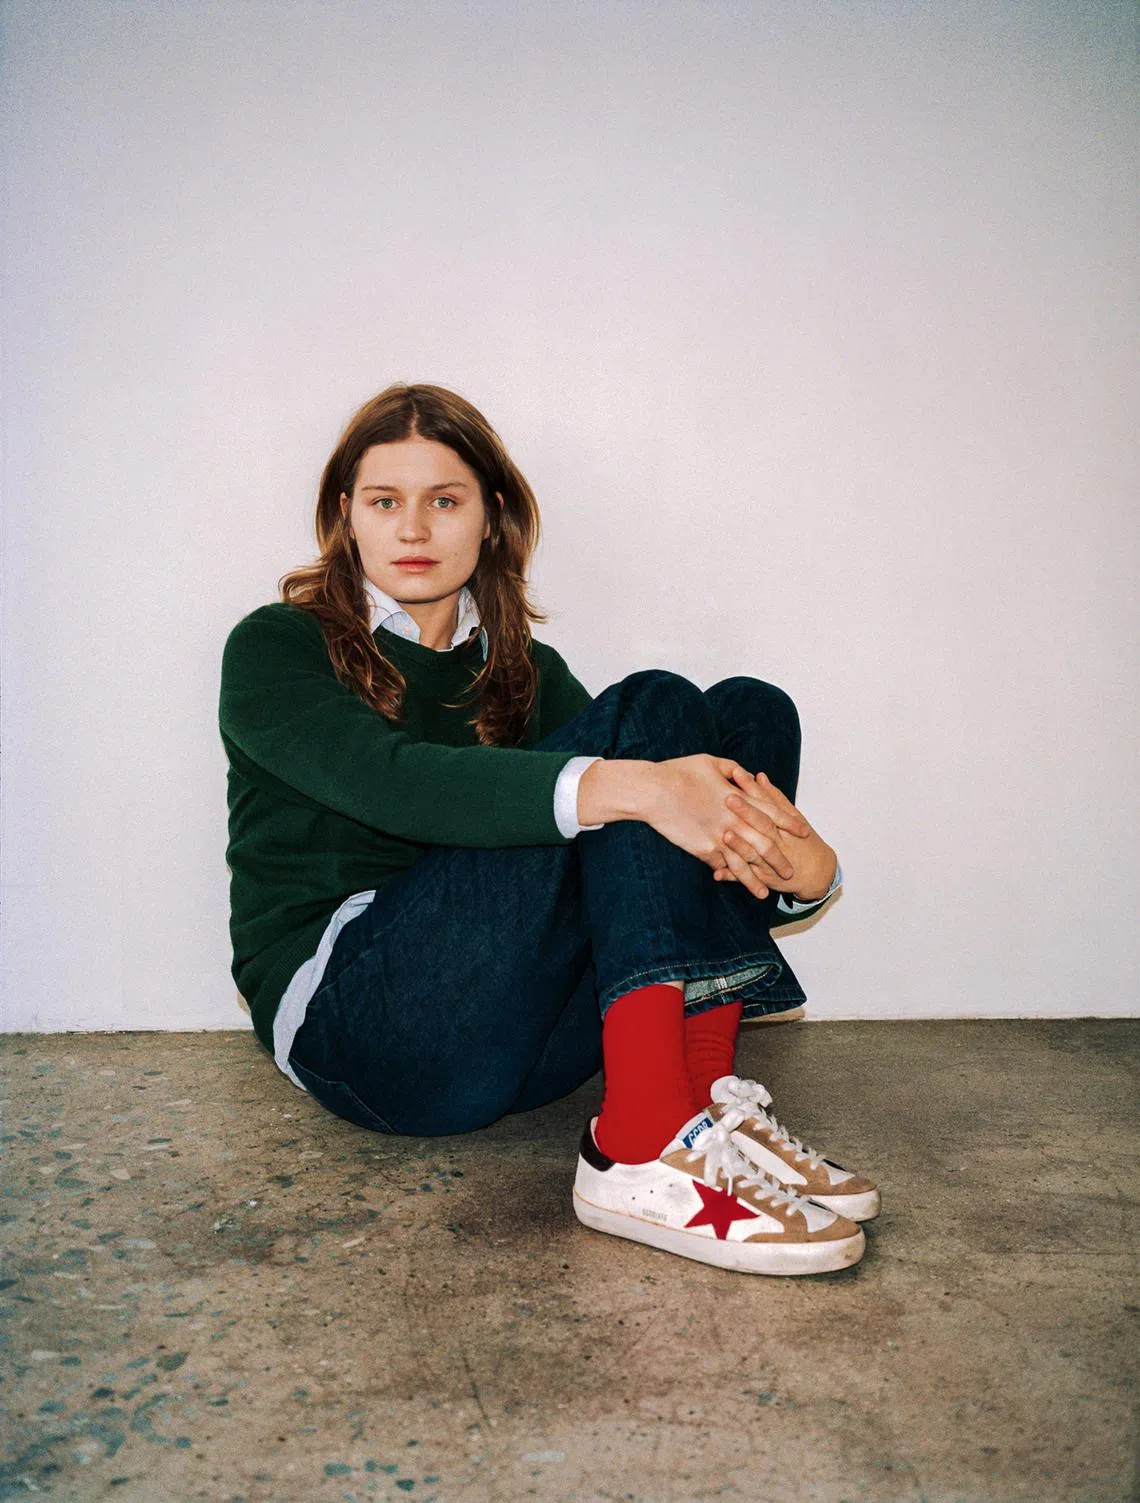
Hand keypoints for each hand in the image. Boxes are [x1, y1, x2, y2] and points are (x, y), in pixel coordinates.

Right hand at [639, 755, 811, 901]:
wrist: (654, 790)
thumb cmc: (679, 772)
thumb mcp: (710, 762)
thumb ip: (732, 769)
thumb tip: (744, 773)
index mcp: (739, 798)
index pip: (772, 813)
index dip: (789, 823)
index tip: (804, 832)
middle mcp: (734, 820)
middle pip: (764, 843)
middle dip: (779, 859)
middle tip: (791, 873)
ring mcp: (719, 837)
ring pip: (744, 863)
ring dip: (755, 880)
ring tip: (765, 894)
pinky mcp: (703, 849)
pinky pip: (720, 865)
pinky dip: (729, 877)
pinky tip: (735, 887)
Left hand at [715, 769, 836, 900]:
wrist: (818, 873)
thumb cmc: (802, 840)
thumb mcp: (794, 817)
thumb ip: (774, 797)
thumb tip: (759, 775)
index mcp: (784, 823)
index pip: (767, 802)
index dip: (752, 788)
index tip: (737, 773)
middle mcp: (778, 841)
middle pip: (762, 825)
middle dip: (746, 812)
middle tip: (728, 798)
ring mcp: (770, 861)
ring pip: (754, 853)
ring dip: (740, 846)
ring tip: (725, 836)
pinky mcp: (764, 878)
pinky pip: (745, 878)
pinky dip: (731, 876)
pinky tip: (717, 873)